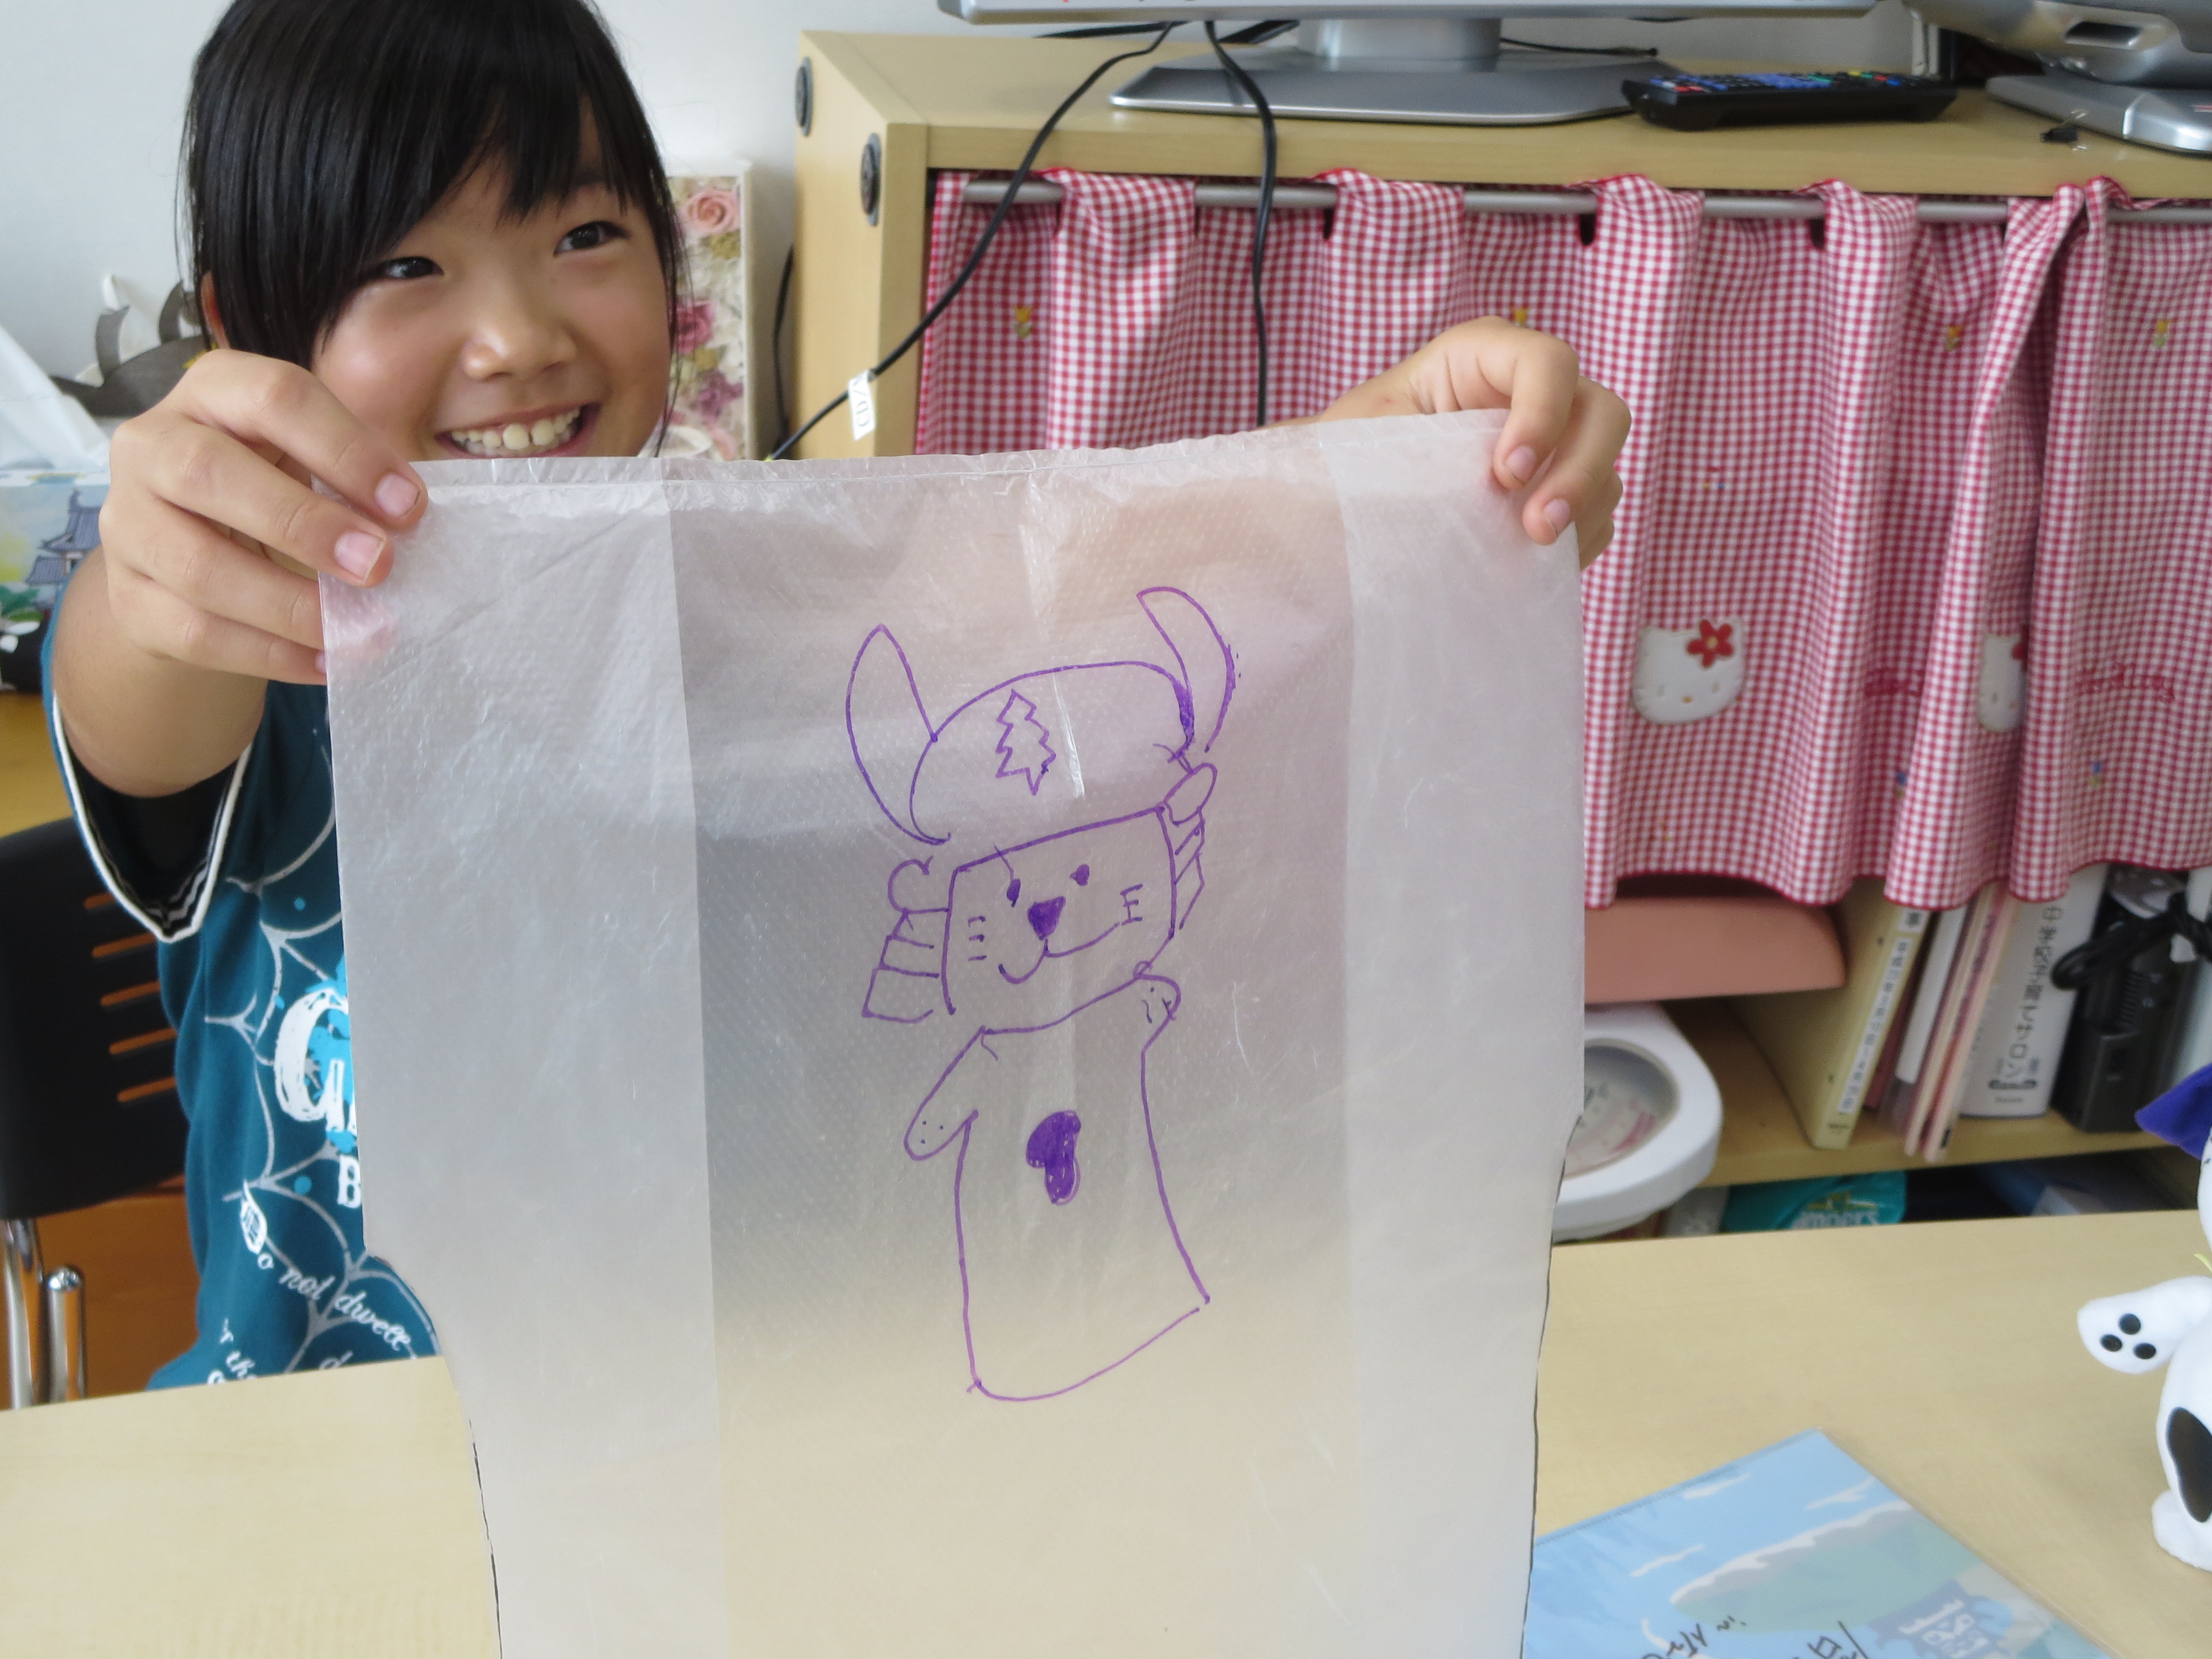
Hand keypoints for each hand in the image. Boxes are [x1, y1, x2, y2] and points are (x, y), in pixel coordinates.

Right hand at [96, 348, 424, 684]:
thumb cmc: (271, 490)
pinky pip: (195, 632)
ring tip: (362, 628)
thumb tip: (408, 519)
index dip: (346, 450)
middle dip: (304, 523)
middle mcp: (151, 446)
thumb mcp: (307, 461)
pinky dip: (271, 653)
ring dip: (291, 604)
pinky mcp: (127, 596)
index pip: (274, 396)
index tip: (408, 505)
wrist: (188, 559)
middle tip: (378, 565)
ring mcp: (127, 523)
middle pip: (208, 471)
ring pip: (198, 566)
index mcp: (212, 392)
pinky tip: (328, 661)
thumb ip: (351, 478)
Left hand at [1306, 319, 1628, 567]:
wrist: (1354, 499)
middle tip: (1538, 527)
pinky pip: (1600, 510)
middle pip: (1601, 411)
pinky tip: (1539, 560)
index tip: (1506, 476)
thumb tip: (1444, 479)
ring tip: (1534, 547)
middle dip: (1579, 471)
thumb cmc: (1354, 453)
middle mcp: (1531, 389)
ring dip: (1582, 510)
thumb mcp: (1368, 434)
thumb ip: (1414, 440)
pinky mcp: (1560, 487)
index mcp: (1482, 355)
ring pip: (1607, 463)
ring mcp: (1556, 438)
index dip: (1542, 415)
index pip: (1546, 362)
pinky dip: (1582, 537)